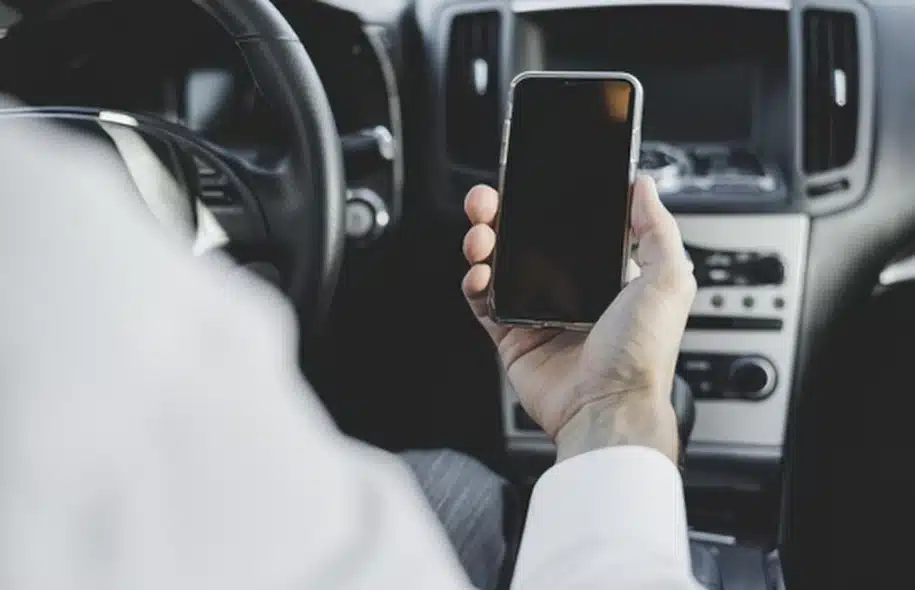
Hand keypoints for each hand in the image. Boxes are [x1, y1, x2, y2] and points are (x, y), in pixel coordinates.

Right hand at [461, 176, 695, 462]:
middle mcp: (571, 290)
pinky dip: (475, 284)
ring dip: (483, 242)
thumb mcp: (668, 281)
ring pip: (499, 265)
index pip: (569, 226)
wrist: (607, 408)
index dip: (546, 202)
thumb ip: (657, 229)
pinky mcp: (514, 336)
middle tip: (487, 201)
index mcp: (606, 274)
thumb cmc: (642, 355)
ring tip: (480, 237)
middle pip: (525, 240)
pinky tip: (478, 274)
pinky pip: (484, 303)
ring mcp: (539, 313)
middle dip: (501, 215)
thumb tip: (643, 186)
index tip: (529, 183)